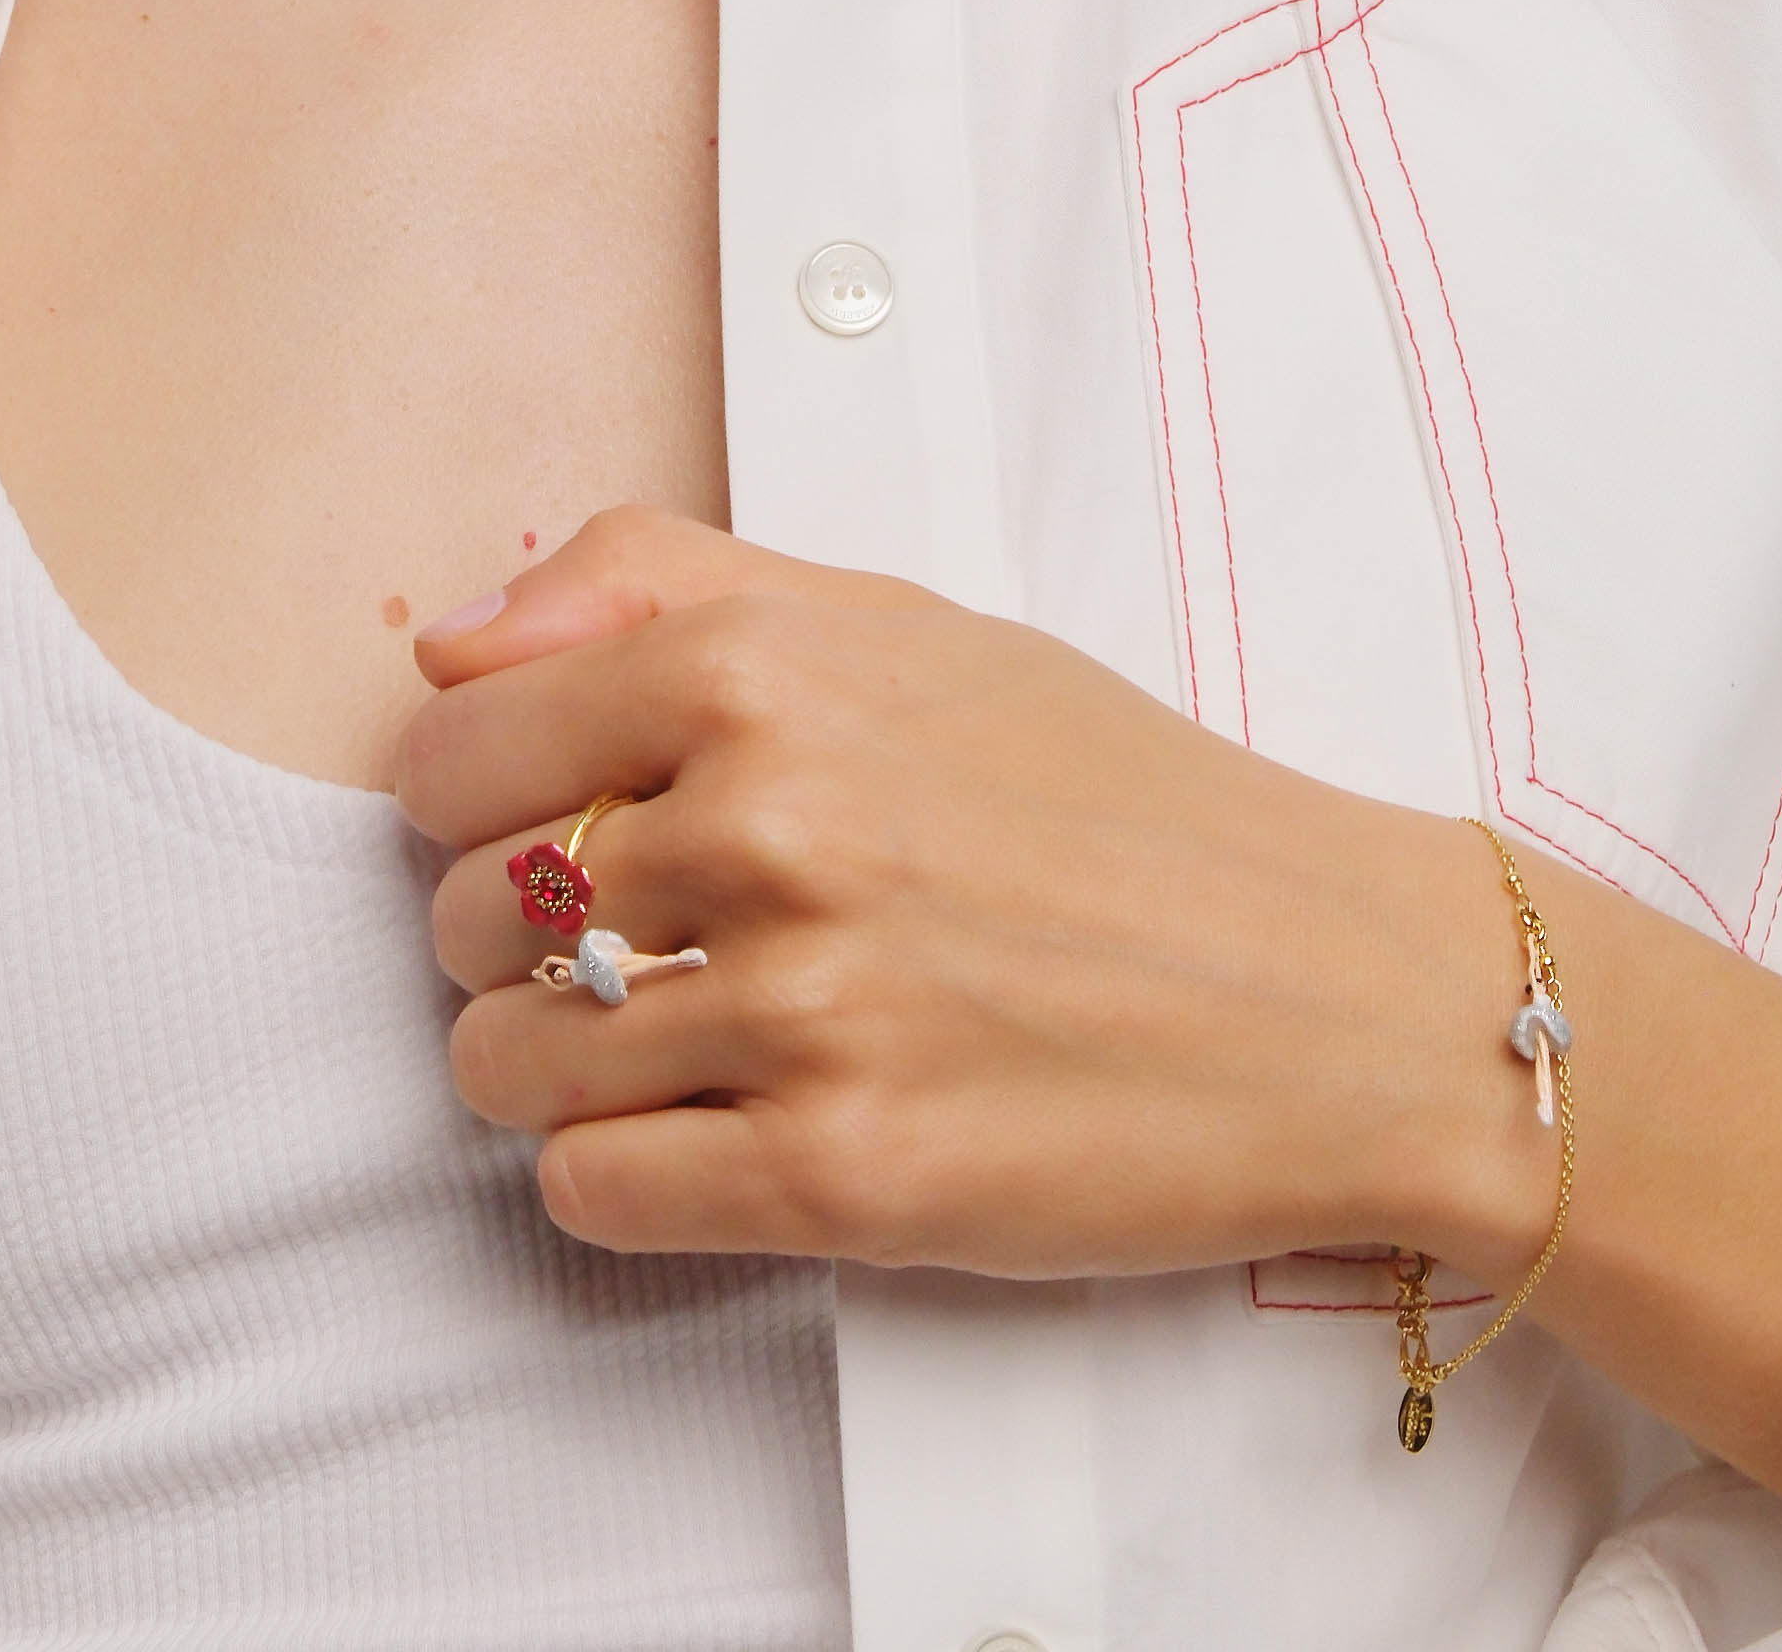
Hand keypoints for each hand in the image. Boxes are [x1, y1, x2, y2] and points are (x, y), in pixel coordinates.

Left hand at [399, 502, 1781, 1564]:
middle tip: (639, 942)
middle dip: (517, 939)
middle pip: (468, 915)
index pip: (448, 756)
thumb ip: (652, 586)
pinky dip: (622, 1175)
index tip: (532, 828)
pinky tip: (714, 1131)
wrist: (1333, 990)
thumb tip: (448, 647)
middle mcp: (771, 828)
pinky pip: (593, 1193)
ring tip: (673, 1042)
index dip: (468, 804)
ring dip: (558, 1066)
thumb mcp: (896, 623)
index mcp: (760, 671)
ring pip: (509, 1064)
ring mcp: (808, 1011)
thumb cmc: (1113, 800)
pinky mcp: (847, 1180)